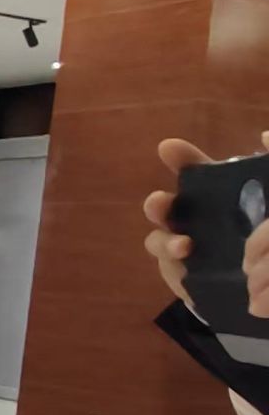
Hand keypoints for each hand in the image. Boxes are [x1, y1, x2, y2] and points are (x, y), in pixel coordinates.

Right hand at [145, 133, 268, 315]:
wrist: (264, 275)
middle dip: (156, 203)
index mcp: (213, 196)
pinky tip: (189, 265)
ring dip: (164, 241)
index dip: (179, 158)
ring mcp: (183, 250)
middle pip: (162, 206)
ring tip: (184, 246)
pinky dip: (174, 268)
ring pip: (158, 241)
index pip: (191, 170)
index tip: (169, 148)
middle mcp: (191, 220)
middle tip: (162, 203)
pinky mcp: (184, 278)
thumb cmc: (263, 234)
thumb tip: (267, 136)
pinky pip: (170, 272)